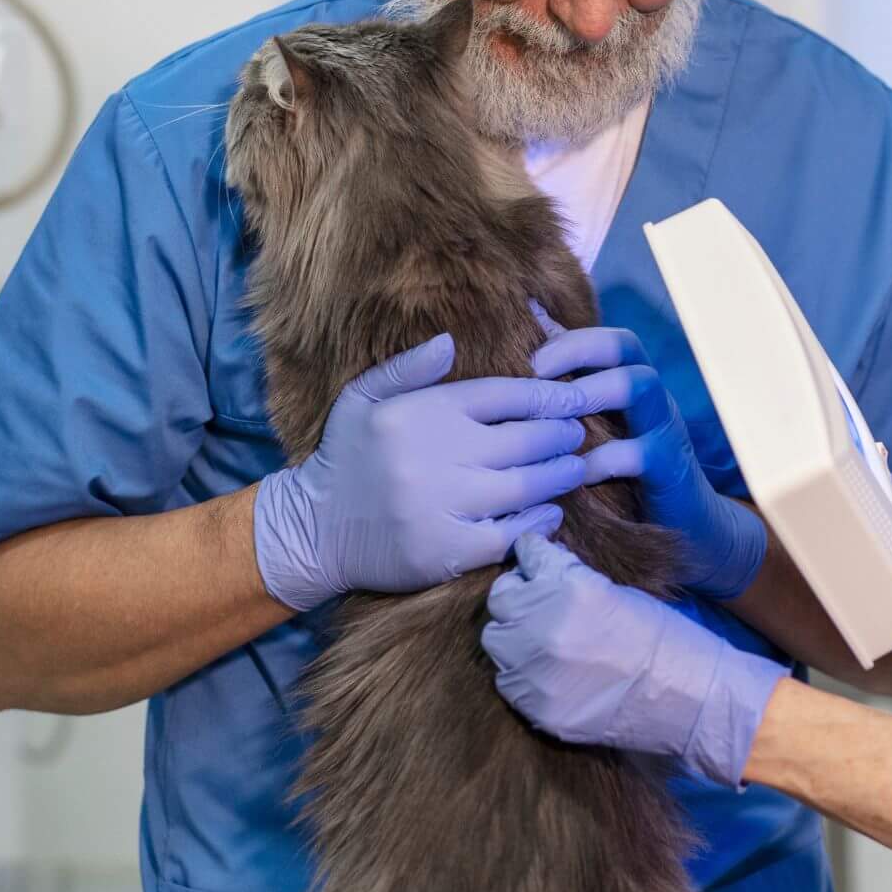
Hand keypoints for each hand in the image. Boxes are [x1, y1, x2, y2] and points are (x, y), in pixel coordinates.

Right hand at [252, 334, 610, 611]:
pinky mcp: (447, 549)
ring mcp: (443, 504)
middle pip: (524, 439)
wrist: (314, 529)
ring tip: (576, 468)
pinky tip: (550, 511)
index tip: (572, 399)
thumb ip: (408, 368)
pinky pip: (509, 533)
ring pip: (525, 485)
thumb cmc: (348, 458)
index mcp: (423, 413)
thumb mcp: (364, 398)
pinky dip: (536, 521)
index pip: (502, 396)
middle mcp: (437, 455)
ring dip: (559, 475)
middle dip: (561, 434)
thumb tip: (450, 342)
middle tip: (578, 433)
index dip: (546, 396)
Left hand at [482, 535, 785, 786]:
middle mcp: (542, 624)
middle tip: (537, 600)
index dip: (535, 554)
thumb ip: (571, 581)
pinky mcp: (534, 706)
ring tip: (539, 638)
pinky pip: (507, 680)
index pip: (529, 554)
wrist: (687, 698)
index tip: (537, 558)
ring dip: (514, 633)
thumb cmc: (664, 637)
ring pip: (496, 639)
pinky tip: (545, 670)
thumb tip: (540, 572)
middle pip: (502, 597)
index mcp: (569, 586)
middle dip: (519, 593)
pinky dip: (520, 672)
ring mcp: (534, 668)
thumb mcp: (617, 592)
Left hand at [530, 315, 767, 600]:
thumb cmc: (629, 472)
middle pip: (625, 350)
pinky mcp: (670, 468)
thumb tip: (535, 338)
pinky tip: (572, 474)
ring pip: (637, 386)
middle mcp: (652, 397)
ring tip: (554, 417)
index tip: (533, 361)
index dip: (572, 341)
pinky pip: (639, 452)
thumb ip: (573, 389)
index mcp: (634, 383)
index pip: (610, 340)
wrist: (687, 524)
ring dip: (591, 394)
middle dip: (578, 354)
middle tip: (536, 374)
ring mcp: (664, 428)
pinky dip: (600, 460)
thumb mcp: (600, 428)